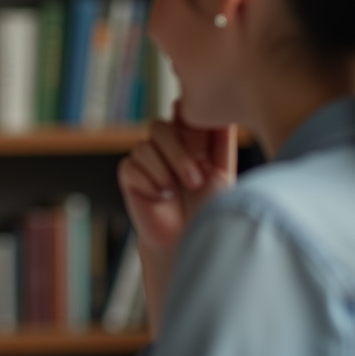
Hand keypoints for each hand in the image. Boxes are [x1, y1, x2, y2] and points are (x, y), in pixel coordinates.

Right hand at [117, 106, 235, 250]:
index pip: (181, 114)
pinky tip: (161, 197)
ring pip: (143, 146)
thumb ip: (221, 142)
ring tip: (177, 191)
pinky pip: (131, 166)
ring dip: (163, 169)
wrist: (188, 241)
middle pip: (159, 127)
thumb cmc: (209, 210)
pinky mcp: (130, 176)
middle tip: (196, 181)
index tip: (197, 124)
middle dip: (178, 153)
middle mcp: (166, 148)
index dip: (186, 115)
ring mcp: (146, 161)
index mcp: (190, 141)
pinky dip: (149, 182)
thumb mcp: (222, 173)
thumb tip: (223, 113)